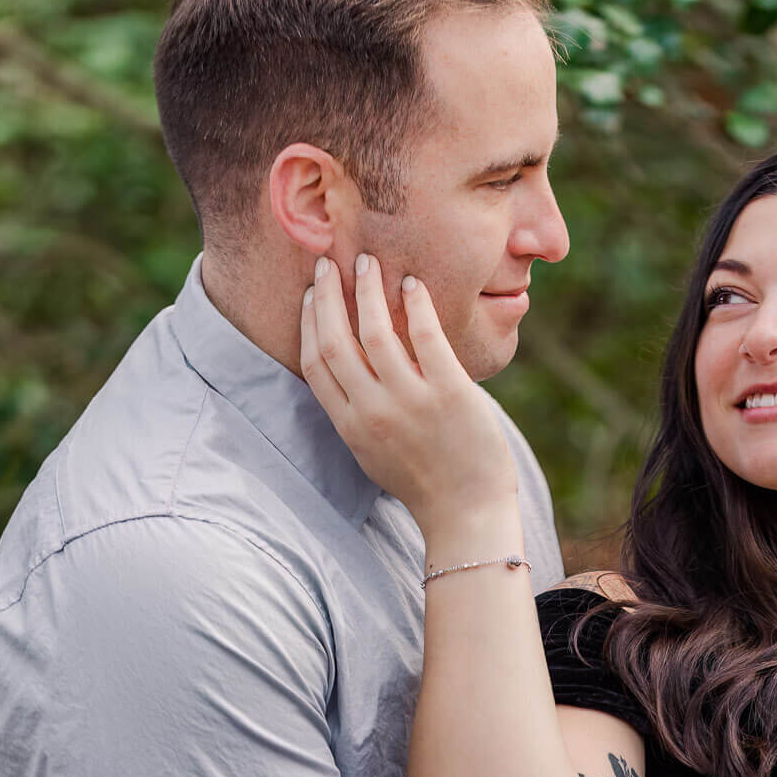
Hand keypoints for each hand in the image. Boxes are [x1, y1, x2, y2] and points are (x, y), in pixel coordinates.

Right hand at [299, 254, 517, 544]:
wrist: (467, 514)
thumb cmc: (424, 484)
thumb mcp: (373, 454)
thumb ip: (356, 414)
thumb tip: (347, 373)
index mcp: (350, 426)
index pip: (315, 363)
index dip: (309, 322)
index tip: (313, 294)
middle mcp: (374, 411)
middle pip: (335, 339)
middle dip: (328, 294)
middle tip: (331, 263)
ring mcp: (411, 401)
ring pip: (375, 330)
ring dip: (368, 289)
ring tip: (369, 262)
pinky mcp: (450, 393)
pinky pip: (425, 336)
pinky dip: (416, 304)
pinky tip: (413, 284)